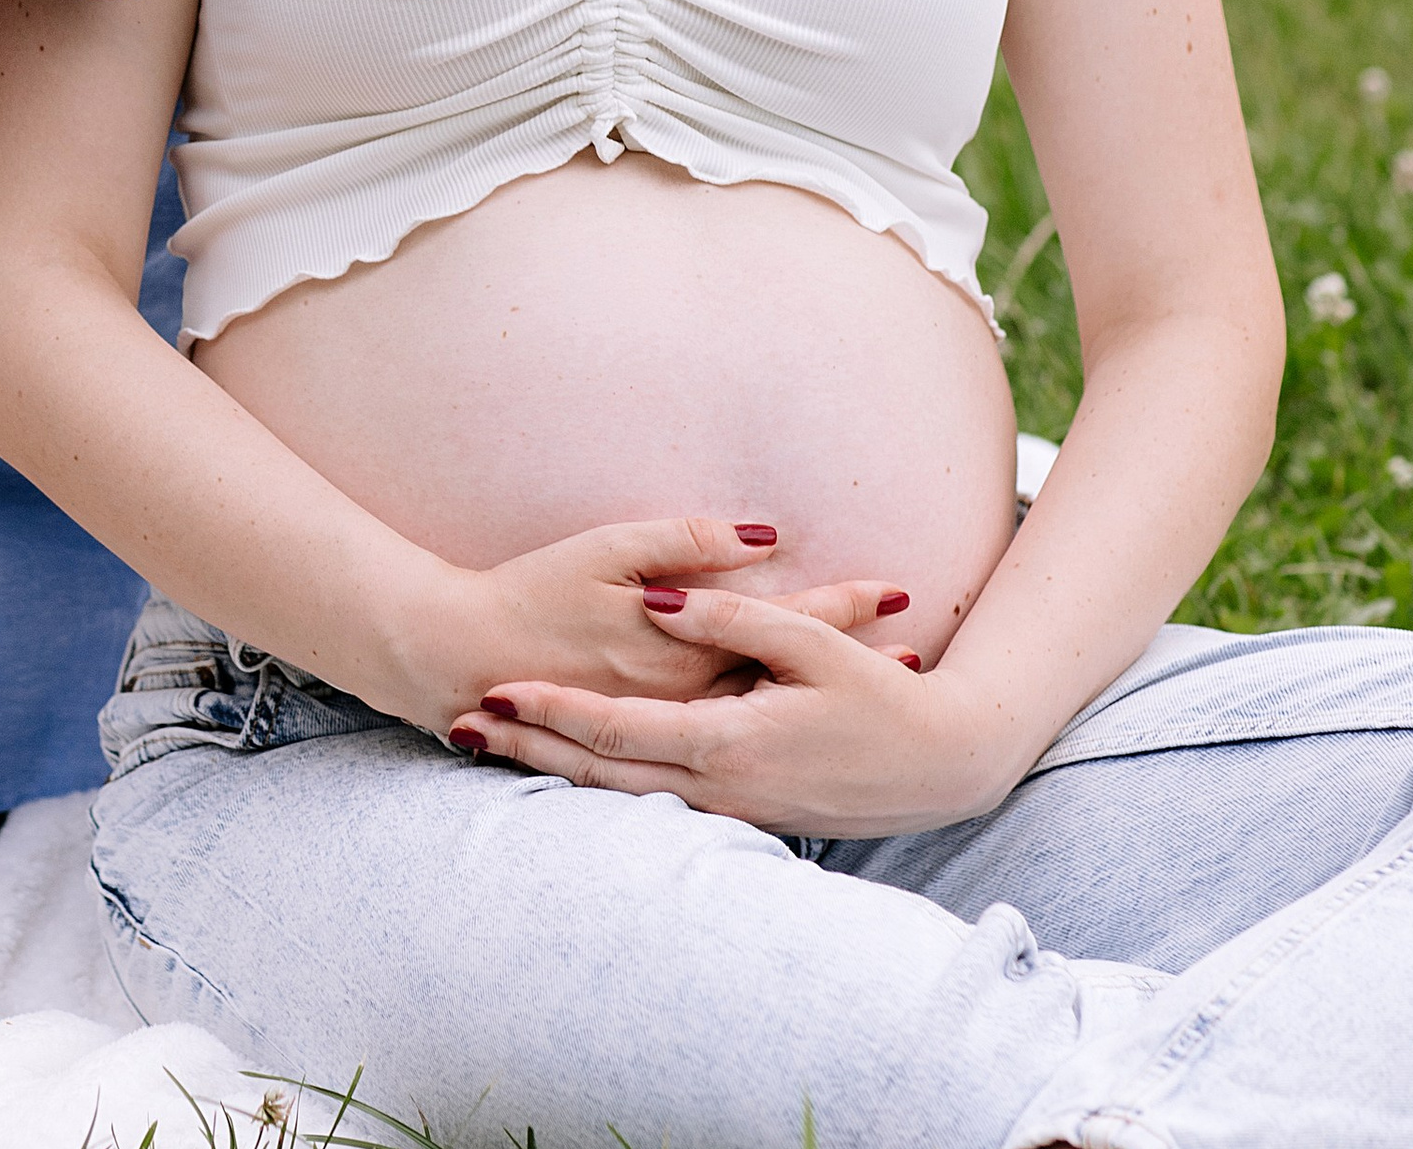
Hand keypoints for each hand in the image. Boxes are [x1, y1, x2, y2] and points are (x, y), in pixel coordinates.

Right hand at [395, 519, 908, 734]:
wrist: (465, 661)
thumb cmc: (534, 594)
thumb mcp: (607, 549)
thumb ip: (686, 542)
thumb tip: (765, 535)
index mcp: (684, 642)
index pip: (784, 623)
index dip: (842, 608)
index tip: (898, 593)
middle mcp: (692, 693)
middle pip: (789, 672)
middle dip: (853, 657)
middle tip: (915, 645)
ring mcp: (675, 725)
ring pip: (772, 707)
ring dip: (827, 696)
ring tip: (887, 680)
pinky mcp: (654, 739)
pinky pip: (735, 735)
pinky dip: (780, 722)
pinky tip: (807, 718)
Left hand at [450, 585, 1030, 839]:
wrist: (944, 769)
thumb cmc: (884, 700)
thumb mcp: (812, 645)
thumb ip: (733, 616)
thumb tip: (664, 598)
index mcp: (728, 743)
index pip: (614, 731)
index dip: (551, 712)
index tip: (496, 691)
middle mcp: (720, 787)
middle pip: (601, 774)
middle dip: (530, 751)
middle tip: (467, 727)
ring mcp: (733, 810)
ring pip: (624, 795)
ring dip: (560, 773)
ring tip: (498, 749)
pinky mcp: (747, 816)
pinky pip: (658, 804)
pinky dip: (609, 788)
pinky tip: (576, 774)